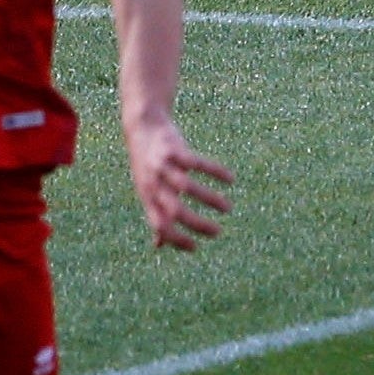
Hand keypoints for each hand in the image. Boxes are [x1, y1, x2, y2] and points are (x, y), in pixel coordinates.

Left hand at [126, 114, 233, 250]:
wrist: (142, 127)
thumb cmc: (147, 165)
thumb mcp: (146, 191)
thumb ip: (154, 216)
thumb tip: (159, 245)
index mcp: (147, 197)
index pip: (160, 224)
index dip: (176, 239)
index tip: (195, 248)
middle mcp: (153, 183)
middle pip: (175, 210)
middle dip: (197, 224)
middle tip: (218, 232)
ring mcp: (162, 166)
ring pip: (187, 187)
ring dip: (210, 200)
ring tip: (228, 208)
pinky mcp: (174, 149)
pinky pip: (197, 163)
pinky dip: (216, 172)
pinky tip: (231, 179)